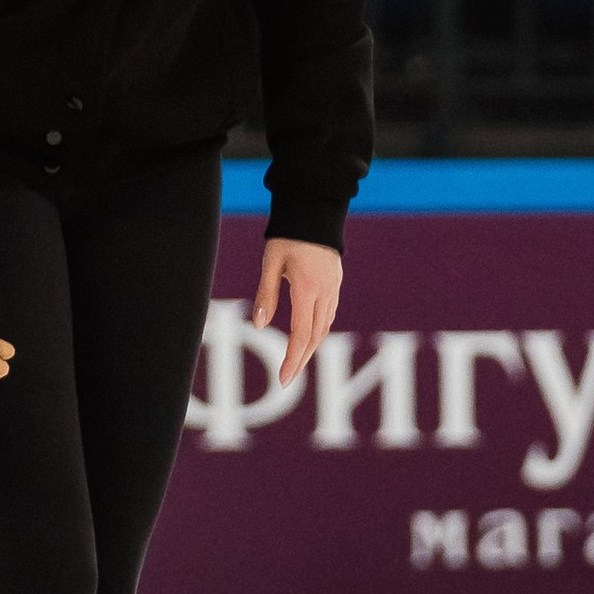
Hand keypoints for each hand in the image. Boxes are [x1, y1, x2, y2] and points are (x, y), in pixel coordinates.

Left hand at [253, 240, 341, 391]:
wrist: (315, 213)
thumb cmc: (288, 236)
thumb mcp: (271, 262)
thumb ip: (265, 294)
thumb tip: (258, 326)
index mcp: (306, 288)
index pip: (301, 334)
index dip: (292, 359)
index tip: (283, 380)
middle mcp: (324, 293)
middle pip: (315, 337)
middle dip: (300, 360)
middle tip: (286, 380)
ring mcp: (333, 289)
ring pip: (324, 328)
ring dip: (310, 348)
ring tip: (295, 364)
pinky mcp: (335, 284)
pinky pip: (328, 315)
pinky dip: (318, 332)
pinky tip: (309, 338)